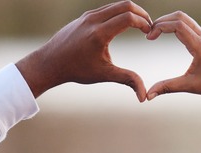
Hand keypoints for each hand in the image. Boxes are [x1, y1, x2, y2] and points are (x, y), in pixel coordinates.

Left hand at [15, 1, 151, 101]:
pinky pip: (107, 8)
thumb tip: (143, 97)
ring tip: (139, 25)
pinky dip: (119, 13)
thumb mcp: (103, 74)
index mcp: (99, 33)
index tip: (150, 34)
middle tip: (149, 26)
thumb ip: (126, 80)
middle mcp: (93, 20)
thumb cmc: (76, 70)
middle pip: (126, 5)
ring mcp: (88, 15)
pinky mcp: (85, 16)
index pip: (129, 17)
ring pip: (116, 5)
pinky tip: (124, 25)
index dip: (144, 23)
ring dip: (131, 12)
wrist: (50, 62)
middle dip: (141, 14)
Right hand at [146, 11, 200, 101]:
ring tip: (157, 32)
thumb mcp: (191, 86)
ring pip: (186, 19)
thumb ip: (168, 87)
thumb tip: (148, 95)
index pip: (178, 25)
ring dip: (170, 21)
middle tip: (150, 32)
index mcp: (200, 46)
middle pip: (180, 16)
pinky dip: (177, 25)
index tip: (149, 37)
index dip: (160, 27)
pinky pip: (190, 26)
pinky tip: (170, 35)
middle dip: (163, 21)